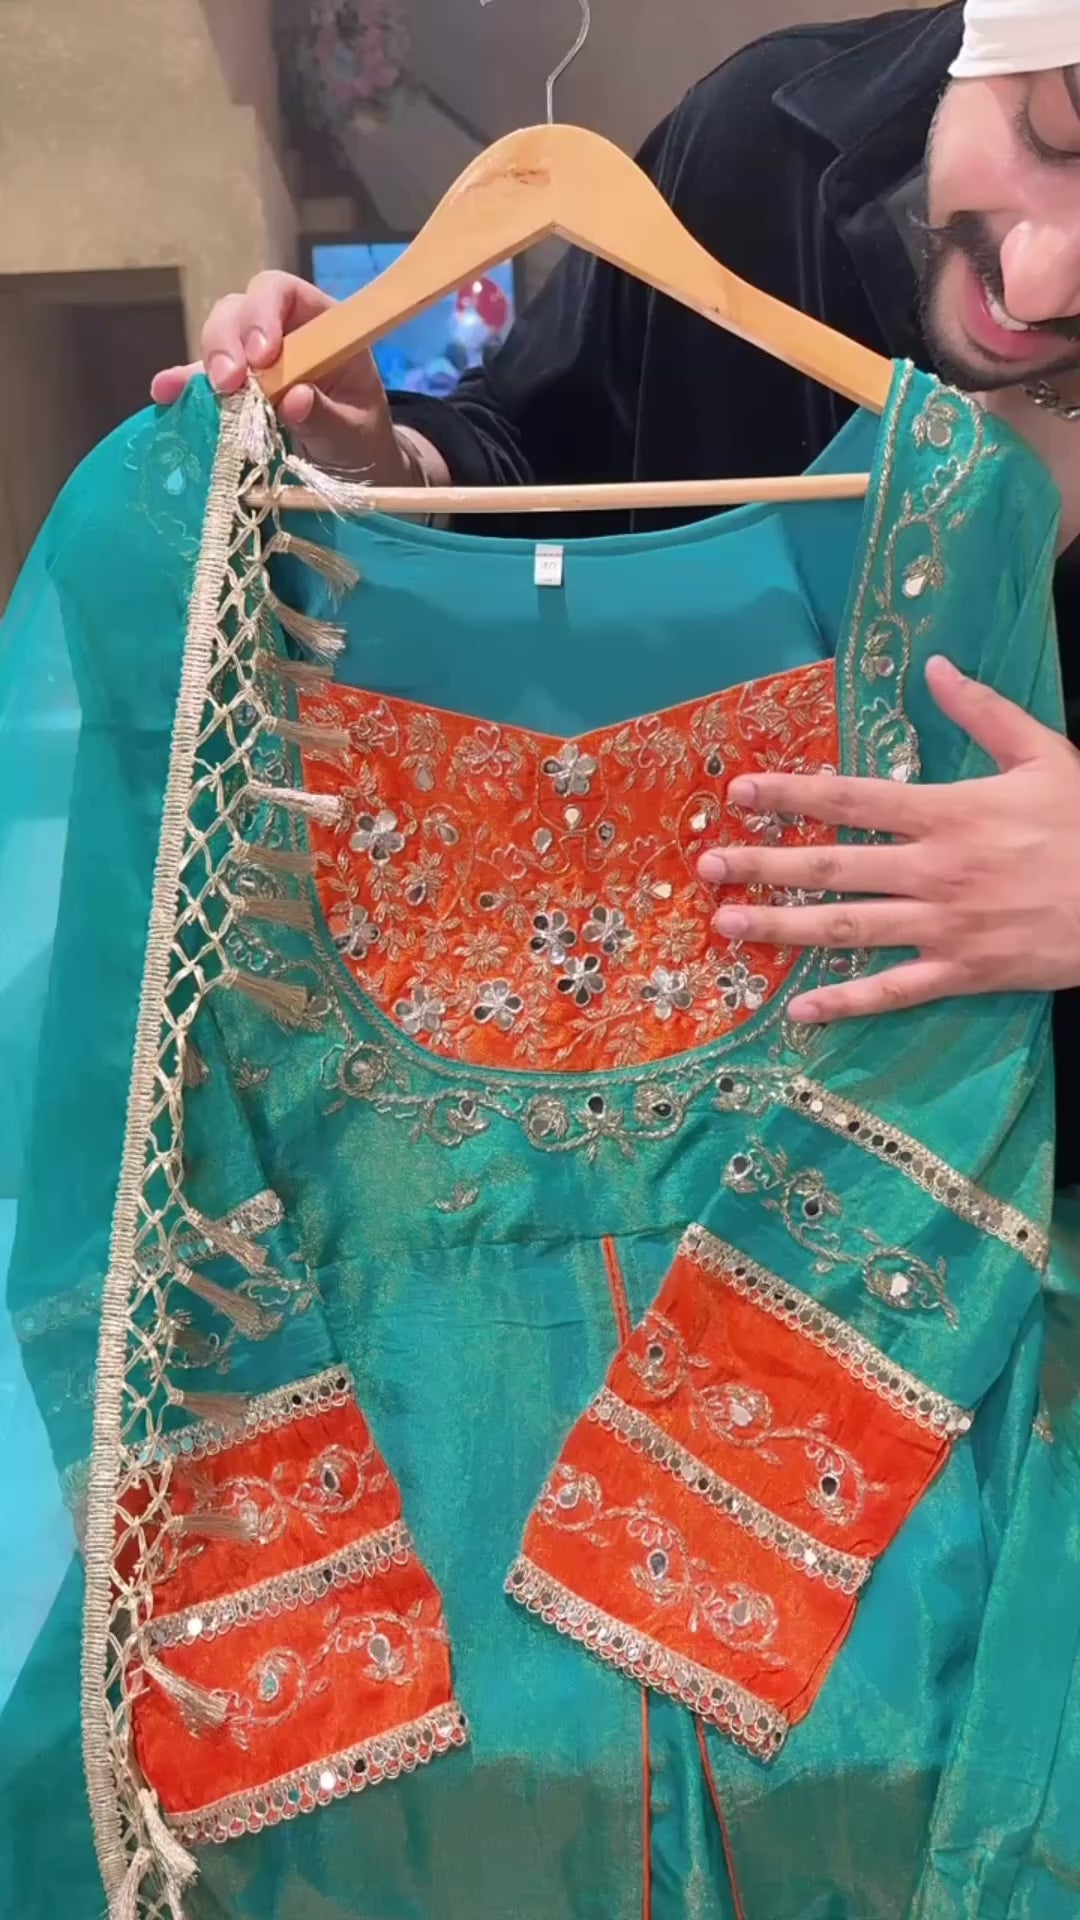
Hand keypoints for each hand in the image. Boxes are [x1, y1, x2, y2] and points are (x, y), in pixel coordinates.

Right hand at [149, 270, 439, 482]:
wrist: (354, 471)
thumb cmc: (363, 442)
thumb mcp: (356, 434)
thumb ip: (328, 418)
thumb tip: (294, 398)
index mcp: (322, 327)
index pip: (284, 293)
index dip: (265, 313)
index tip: (262, 355)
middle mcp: (282, 334)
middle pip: (239, 311)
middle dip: (228, 341)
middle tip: (230, 383)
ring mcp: (253, 361)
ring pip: (217, 340)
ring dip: (205, 364)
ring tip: (202, 394)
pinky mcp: (234, 392)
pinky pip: (202, 381)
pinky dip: (183, 387)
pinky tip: (164, 394)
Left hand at [697, 655, 1079, 1023]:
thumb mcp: (1044, 755)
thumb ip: (984, 713)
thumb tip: (936, 666)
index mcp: (949, 812)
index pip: (851, 797)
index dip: (791, 792)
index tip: (739, 791)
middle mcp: (935, 869)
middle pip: (832, 865)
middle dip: (763, 864)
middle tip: (705, 866)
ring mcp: (945, 926)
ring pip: (848, 928)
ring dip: (782, 927)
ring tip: (726, 925)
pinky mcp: (962, 973)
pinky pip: (893, 992)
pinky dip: (845, 1003)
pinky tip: (797, 1010)